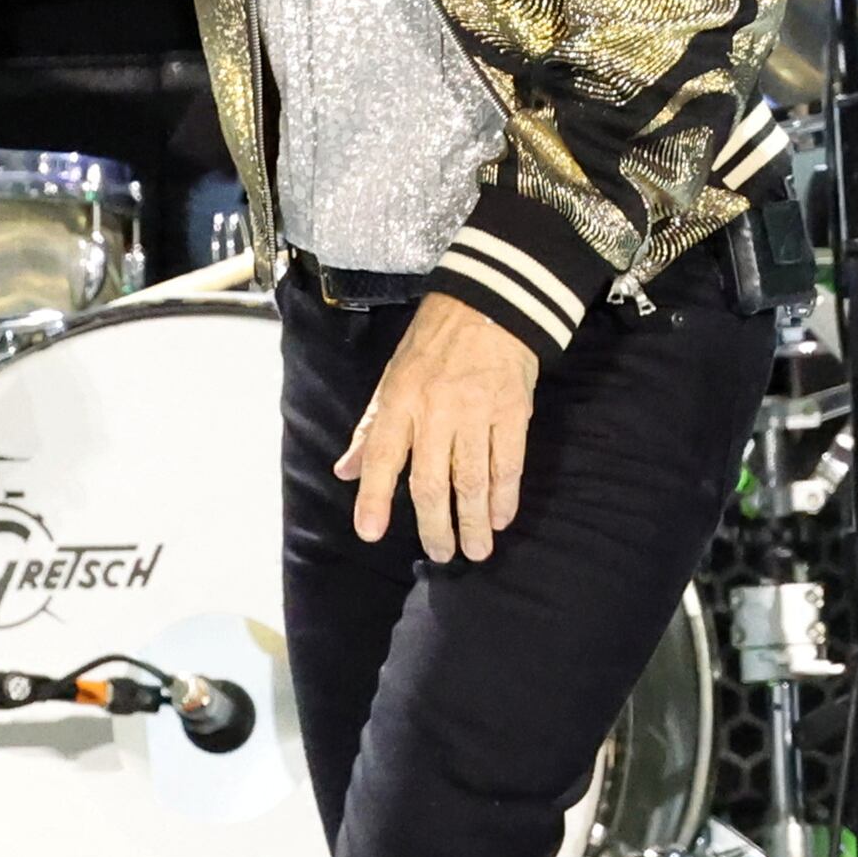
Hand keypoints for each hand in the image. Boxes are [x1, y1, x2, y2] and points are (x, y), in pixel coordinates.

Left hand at [334, 295, 538, 562]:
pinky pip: (508, 463)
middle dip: (434, 526)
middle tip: (441, 555)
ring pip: (472, 480)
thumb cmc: (434, 342)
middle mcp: (435, 408)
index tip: (370, 532)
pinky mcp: (513, 410)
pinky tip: (500, 518)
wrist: (491, 301)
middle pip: (431, 481)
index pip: (382, 455)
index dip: (374, 496)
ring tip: (476, 550)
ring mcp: (476, 410)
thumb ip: (371, 428)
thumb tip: (344, 472)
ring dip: (472, 521)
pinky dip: (505, 497)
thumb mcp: (392, 376)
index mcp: (400, 398)